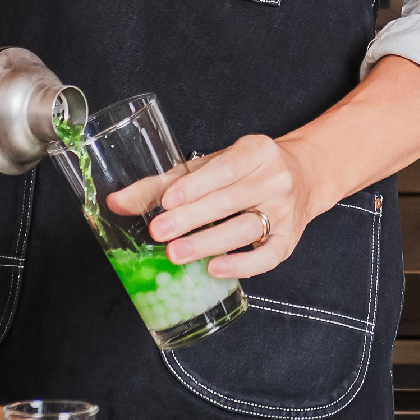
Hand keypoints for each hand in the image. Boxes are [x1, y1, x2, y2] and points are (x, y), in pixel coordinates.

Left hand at [140, 133, 319, 278]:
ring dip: (209, 243)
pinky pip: (268, 256)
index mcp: (256, 151)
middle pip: (230, 200)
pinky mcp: (290, 240)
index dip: (195, 185)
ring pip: (246, 228)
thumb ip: (164, 183)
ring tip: (176, 254)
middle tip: (159, 233)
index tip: (167, 201)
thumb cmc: (245, 170)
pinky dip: (242, 265)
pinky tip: (214, 268)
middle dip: (192, 218)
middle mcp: (275, 179)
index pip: (225, 168)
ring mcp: (286, 211)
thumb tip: (115, 202)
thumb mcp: (211, 165)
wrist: (303, 176)